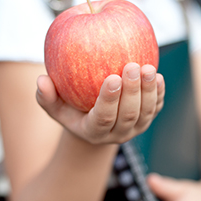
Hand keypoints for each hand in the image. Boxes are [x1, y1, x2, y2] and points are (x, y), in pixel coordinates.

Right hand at [36, 62, 163, 144]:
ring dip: (148, 91)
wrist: (96, 123)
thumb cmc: (73, 111)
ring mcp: (134, 129)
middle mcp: (117, 134)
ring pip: (146, 113)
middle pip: (128, 115)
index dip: (109, 100)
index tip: (113, 77)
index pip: (103, 118)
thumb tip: (41, 80)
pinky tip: (158, 76)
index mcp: (94, 132)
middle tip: (132, 66)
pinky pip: (156, 108)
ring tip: (148, 68)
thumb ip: (46, 97)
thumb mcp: (55, 107)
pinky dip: (159, 93)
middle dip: (132, 92)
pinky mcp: (146, 120)